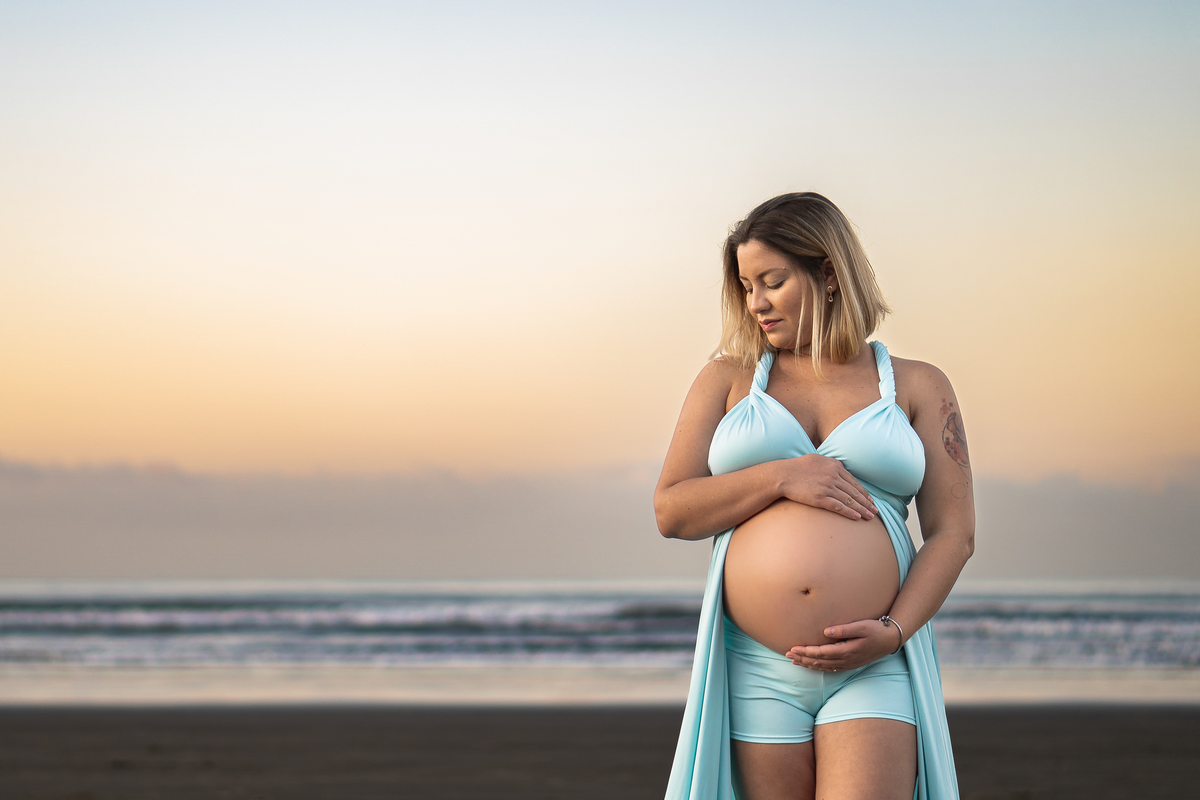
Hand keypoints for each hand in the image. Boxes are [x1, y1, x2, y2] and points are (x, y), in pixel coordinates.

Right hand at [777, 455, 877, 520]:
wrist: (783, 475)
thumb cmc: (797, 467)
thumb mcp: (816, 459)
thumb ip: (830, 463)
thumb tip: (840, 466)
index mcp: (835, 466)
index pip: (854, 481)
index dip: (863, 492)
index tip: (870, 500)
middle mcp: (834, 476)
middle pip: (854, 492)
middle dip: (866, 503)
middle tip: (875, 511)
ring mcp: (828, 487)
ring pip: (849, 500)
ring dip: (861, 509)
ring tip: (870, 517)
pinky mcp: (820, 498)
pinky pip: (839, 507)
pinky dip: (849, 512)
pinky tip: (856, 517)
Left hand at [785, 618, 901, 670]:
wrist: (890, 640)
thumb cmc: (876, 630)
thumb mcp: (862, 626)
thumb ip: (844, 629)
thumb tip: (826, 632)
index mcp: (846, 651)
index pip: (821, 653)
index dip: (805, 652)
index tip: (792, 649)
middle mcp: (846, 660)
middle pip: (819, 662)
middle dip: (802, 658)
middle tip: (787, 655)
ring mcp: (848, 664)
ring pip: (823, 667)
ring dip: (808, 664)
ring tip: (794, 661)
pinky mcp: (850, 664)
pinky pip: (830, 668)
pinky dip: (818, 667)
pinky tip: (811, 665)